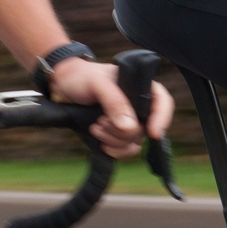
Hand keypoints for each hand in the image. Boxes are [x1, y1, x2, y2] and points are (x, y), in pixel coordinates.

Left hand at [48, 57, 176, 158]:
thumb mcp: (97, 83)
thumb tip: (130, 127)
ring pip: (134, 142)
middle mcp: (138, 106)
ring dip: (114, 140)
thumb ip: (114, 101)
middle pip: (145, 129)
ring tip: (95, 126)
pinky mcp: (117, 134)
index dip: (162, 118)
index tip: (153, 133)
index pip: (163, 102)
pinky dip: (113, 150)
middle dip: (122, 131)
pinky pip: (125, 150)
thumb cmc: (82, 77)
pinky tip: (100, 142)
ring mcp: (128, 121)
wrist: (63, 86)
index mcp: (140, 87)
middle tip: (101, 120)